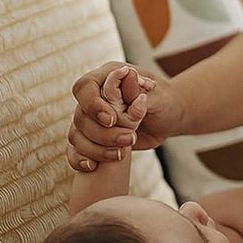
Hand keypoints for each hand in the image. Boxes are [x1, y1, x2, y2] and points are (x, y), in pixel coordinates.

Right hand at [66, 61, 185, 171]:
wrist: (167, 118)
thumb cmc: (163, 100)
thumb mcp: (158, 94)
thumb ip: (139, 90)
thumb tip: (127, 75)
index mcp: (105, 78)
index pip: (84, 87)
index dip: (92, 105)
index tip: (111, 119)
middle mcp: (93, 98)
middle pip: (80, 117)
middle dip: (103, 133)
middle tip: (130, 138)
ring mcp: (90, 120)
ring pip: (76, 136)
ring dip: (96, 149)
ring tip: (122, 153)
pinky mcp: (92, 139)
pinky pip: (75, 151)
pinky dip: (80, 159)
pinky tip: (92, 166)